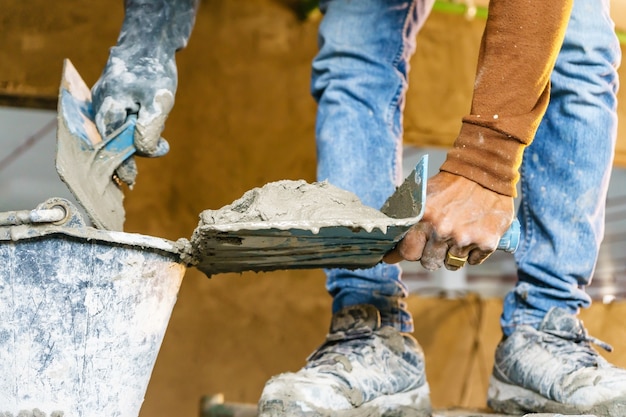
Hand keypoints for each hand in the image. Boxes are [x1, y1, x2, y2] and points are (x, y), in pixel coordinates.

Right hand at [91, 46, 175, 185]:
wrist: (149, 47)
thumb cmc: (155, 74)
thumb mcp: (160, 101)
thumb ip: (150, 128)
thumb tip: (141, 151)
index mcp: (108, 106)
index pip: (111, 143)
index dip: (121, 164)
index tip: (130, 182)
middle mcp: (98, 106)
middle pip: (111, 140)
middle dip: (129, 153)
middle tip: (150, 158)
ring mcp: (100, 104)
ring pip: (115, 133)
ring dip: (134, 139)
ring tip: (155, 129)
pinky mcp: (107, 104)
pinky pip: (116, 124)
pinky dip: (131, 130)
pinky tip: (147, 123)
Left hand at [384, 171, 514, 269]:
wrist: (485, 173)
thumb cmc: (450, 185)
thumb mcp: (423, 196)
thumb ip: (406, 218)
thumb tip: (387, 246)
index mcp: (423, 217)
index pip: (407, 252)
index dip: (406, 253)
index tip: (400, 256)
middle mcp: (442, 231)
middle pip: (429, 263)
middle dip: (430, 254)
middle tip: (436, 240)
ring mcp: (465, 239)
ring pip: (451, 264)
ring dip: (451, 255)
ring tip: (456, 236)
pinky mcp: (486, 243)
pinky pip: (472, 261)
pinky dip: (471, 253)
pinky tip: (472, 235)